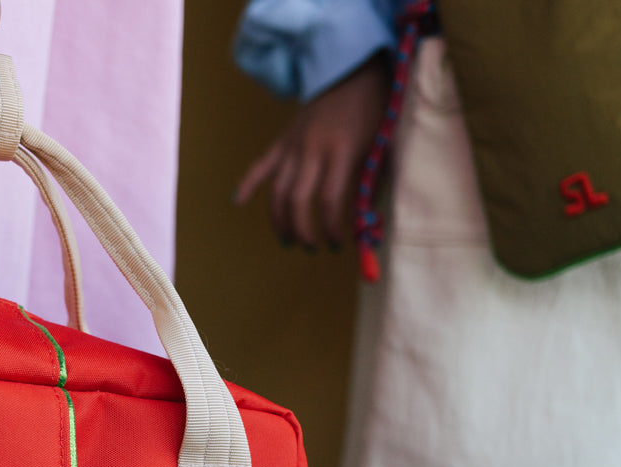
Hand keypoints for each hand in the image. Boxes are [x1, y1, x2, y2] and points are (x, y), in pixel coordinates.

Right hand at [236, 55, 389, 249]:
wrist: (352, 66)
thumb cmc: (374, 106)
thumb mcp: (383, 142)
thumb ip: (372, 179)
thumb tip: (366, 218)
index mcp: (341, 150)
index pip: (330, 200)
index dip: (331, 228)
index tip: (338, 242)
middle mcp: (312, 149)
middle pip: (298, 201)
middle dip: (303, 231)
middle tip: (312, 247)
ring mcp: (293, 145)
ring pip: (277, 191)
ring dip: (280, 220)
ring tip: (288, 240)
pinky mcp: (283, 140)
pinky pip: (261, 165)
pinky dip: (247, 183)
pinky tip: (237, 202)